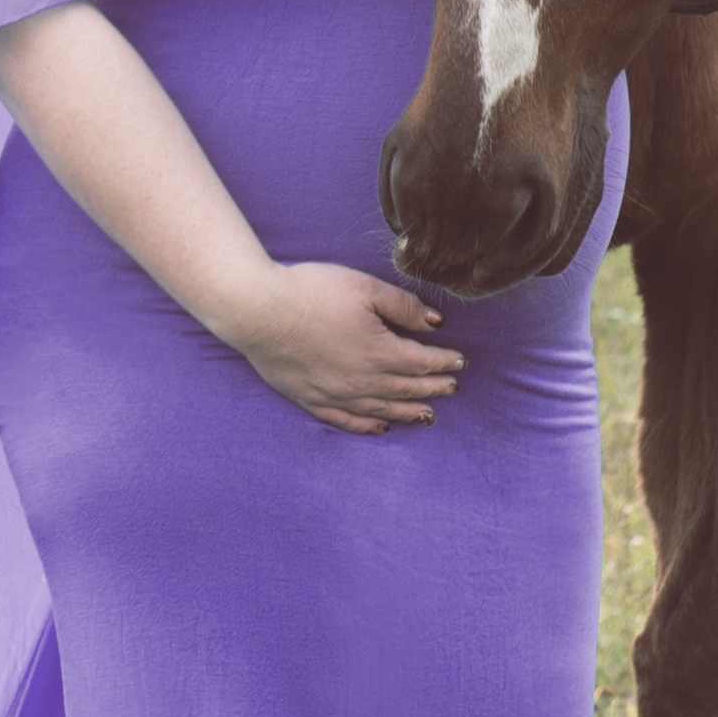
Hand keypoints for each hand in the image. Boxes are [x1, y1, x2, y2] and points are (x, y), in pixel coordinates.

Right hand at [205, 263, 462, 433]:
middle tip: (452, 389)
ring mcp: (336, 394)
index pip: (422, 361)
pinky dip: (368, 427)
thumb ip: (403, 307)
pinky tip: (381, 428)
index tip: (460, 363)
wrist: (257, 311)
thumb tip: (436, 323)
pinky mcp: (310, 399)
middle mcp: (363, 381)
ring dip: (408, 412)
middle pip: (407, 389)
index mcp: (380, 351)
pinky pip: (347, 421)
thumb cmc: (310, 292)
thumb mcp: (364, 288)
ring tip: (427, 415)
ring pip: (382, 410)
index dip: (444, 363)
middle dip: (433, 388)